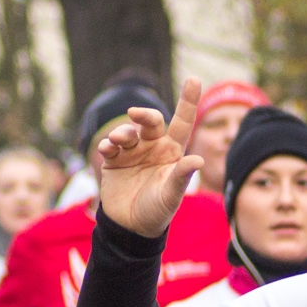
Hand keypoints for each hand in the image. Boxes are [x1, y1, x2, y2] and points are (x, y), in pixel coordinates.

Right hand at [96, 77, 204, 237]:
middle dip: (143, 115)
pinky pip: (109, 146)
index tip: (193, 79)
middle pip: (150, 121)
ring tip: (117, 142)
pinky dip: (108, 145)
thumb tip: (198, 160)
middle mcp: (153, 147)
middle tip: (134, 115)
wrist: (131, 227)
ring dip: (121, 133)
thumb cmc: (157, 211)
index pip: (182, 122)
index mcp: (173, 152)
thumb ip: (181, 178)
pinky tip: (108, 150)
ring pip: (127, 132)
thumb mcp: (170, 196)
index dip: (188, 101)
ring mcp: (132, 152)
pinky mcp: (113, 161)